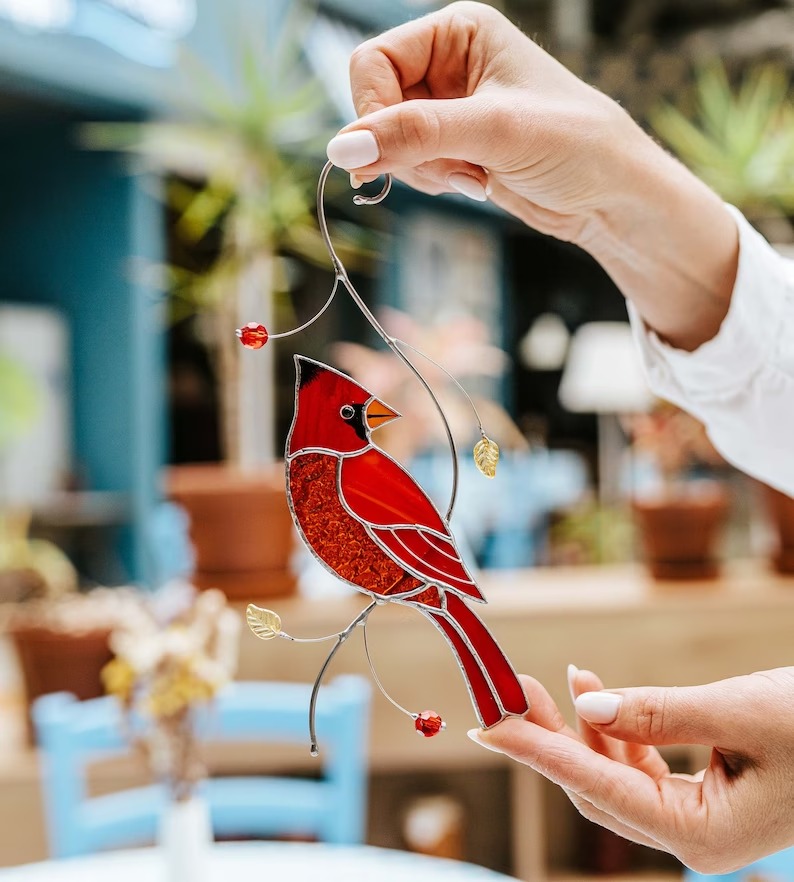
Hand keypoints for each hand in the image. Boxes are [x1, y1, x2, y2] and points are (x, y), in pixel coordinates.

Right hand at [332, 1, 737, 350]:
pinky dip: (430, 182)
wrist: (611, 197)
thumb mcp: (493, 132)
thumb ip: (415, 135)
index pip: (373, 62)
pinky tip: (472, 183)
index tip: (386, 153)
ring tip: (471, 174)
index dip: (371, 111)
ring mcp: (449, 108)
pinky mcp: (454, 147)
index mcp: (458, 32)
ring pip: (388, 142)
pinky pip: (410, 165)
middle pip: (375, 105)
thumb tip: (341, 148)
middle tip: (448, 166)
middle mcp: (448, 64)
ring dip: (420, 169)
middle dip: (402, 145)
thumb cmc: (573, 145)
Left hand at [469, 667, 793, 873]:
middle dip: (550, 737)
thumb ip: (658, 712)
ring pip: (611, 774)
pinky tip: (593, 689)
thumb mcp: (739, 712)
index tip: (490, 727)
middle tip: (509, 690)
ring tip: (554, 677)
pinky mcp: (698, 795)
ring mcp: (694, 819)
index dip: (539, 754)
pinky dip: (613, 727)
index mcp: (702, 836)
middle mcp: (691, 839)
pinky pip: (637, 764)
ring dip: (580, 725)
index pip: (597, 789)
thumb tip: (585, 705)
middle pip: (595, 786)